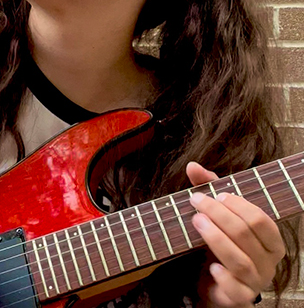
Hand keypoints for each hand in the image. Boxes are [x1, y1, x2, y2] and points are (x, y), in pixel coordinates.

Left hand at [187, 162, 285, 307]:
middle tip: (197, 202)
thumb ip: (208, 188)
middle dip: (220, 215)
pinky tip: (212, 266)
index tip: (216, 194)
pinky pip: (236, 290)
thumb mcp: (217, 212)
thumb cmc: (221, 240)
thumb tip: (192, 166)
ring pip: (240, 260)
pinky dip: (225, 277)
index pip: (261, 220)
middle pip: (246, 235)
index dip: (238, 205)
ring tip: (196, 221)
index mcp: (269, 240)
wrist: (213, 280)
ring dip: (216, 238)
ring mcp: (255, 281)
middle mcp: (267, 261)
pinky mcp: (240, 297)